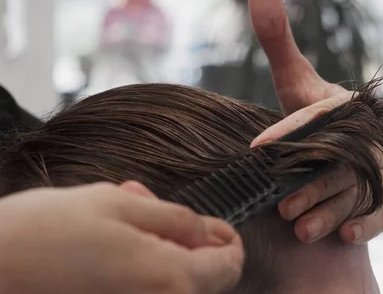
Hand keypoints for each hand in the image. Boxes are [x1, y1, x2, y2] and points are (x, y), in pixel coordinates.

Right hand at [0, 182, 243, 293]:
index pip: (230, 267)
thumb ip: (176, 219)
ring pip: (176, 285)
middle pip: (206, 280)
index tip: (214, 227)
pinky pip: (150, 291)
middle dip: (192, 246)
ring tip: (125, 232)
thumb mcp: (118, 204)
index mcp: (169, 277)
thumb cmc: (44, 233)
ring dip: (164, 256)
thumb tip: (209, 232)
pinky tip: (112, 254)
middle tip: (156, 219)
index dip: (227, 241)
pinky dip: (144, 272)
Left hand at [248, 0, 382, 244]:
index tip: (258, 148)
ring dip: (333, 209)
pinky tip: (347, 237)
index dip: (293, 130)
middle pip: (346, 161)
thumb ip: (278, 39)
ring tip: (300, 228)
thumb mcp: (295, 82)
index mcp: (349, 106)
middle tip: (283, 207)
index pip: (323, 116)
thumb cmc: (313, 115)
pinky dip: (370, 223)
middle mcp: (370, 136)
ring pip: (363, 189)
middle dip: (315, 185)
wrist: (344, 146)